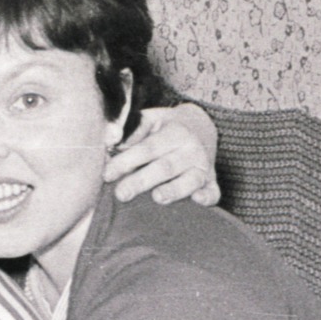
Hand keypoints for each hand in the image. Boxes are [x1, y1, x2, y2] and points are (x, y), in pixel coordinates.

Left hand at [104, 101, 219, 205]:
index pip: (147, 149)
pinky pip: (213, 192)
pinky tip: (198, 200)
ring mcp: (204, 167)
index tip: (107, 174)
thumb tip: (109, 138)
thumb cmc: (166, 126)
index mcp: (175, 132)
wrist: (201, 126)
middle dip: (141, 181)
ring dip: (174, 190)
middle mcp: (191, 150)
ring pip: (190, 180)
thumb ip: (128, 129)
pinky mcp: (212, 182)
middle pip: (165, 167)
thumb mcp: (149, 119)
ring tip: (157, 198)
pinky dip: (208, 197)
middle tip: (121, 194)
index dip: (126, 161)